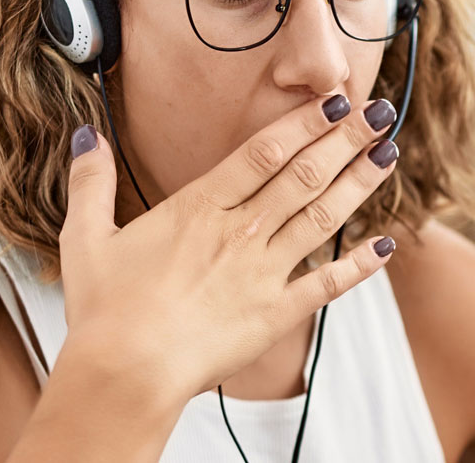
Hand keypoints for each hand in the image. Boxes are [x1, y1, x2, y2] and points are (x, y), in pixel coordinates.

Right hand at [58, 96, 398, 400]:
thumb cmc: (105, 308)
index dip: (303, 122)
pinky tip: (386, 245)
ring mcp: (261, 273)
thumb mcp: (85, 237)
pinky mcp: (274, 314)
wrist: (126, 374)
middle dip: (345, 140)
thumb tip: (88, 135)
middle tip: (380, 111)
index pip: (263, 152)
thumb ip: (90, 181)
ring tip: (388, 156)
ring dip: (358, 185)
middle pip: (302, 176)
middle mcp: (238, 232)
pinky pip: (325, 284)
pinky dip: (359, 265)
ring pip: (321, 218)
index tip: (334, 100)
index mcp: (197, 208)